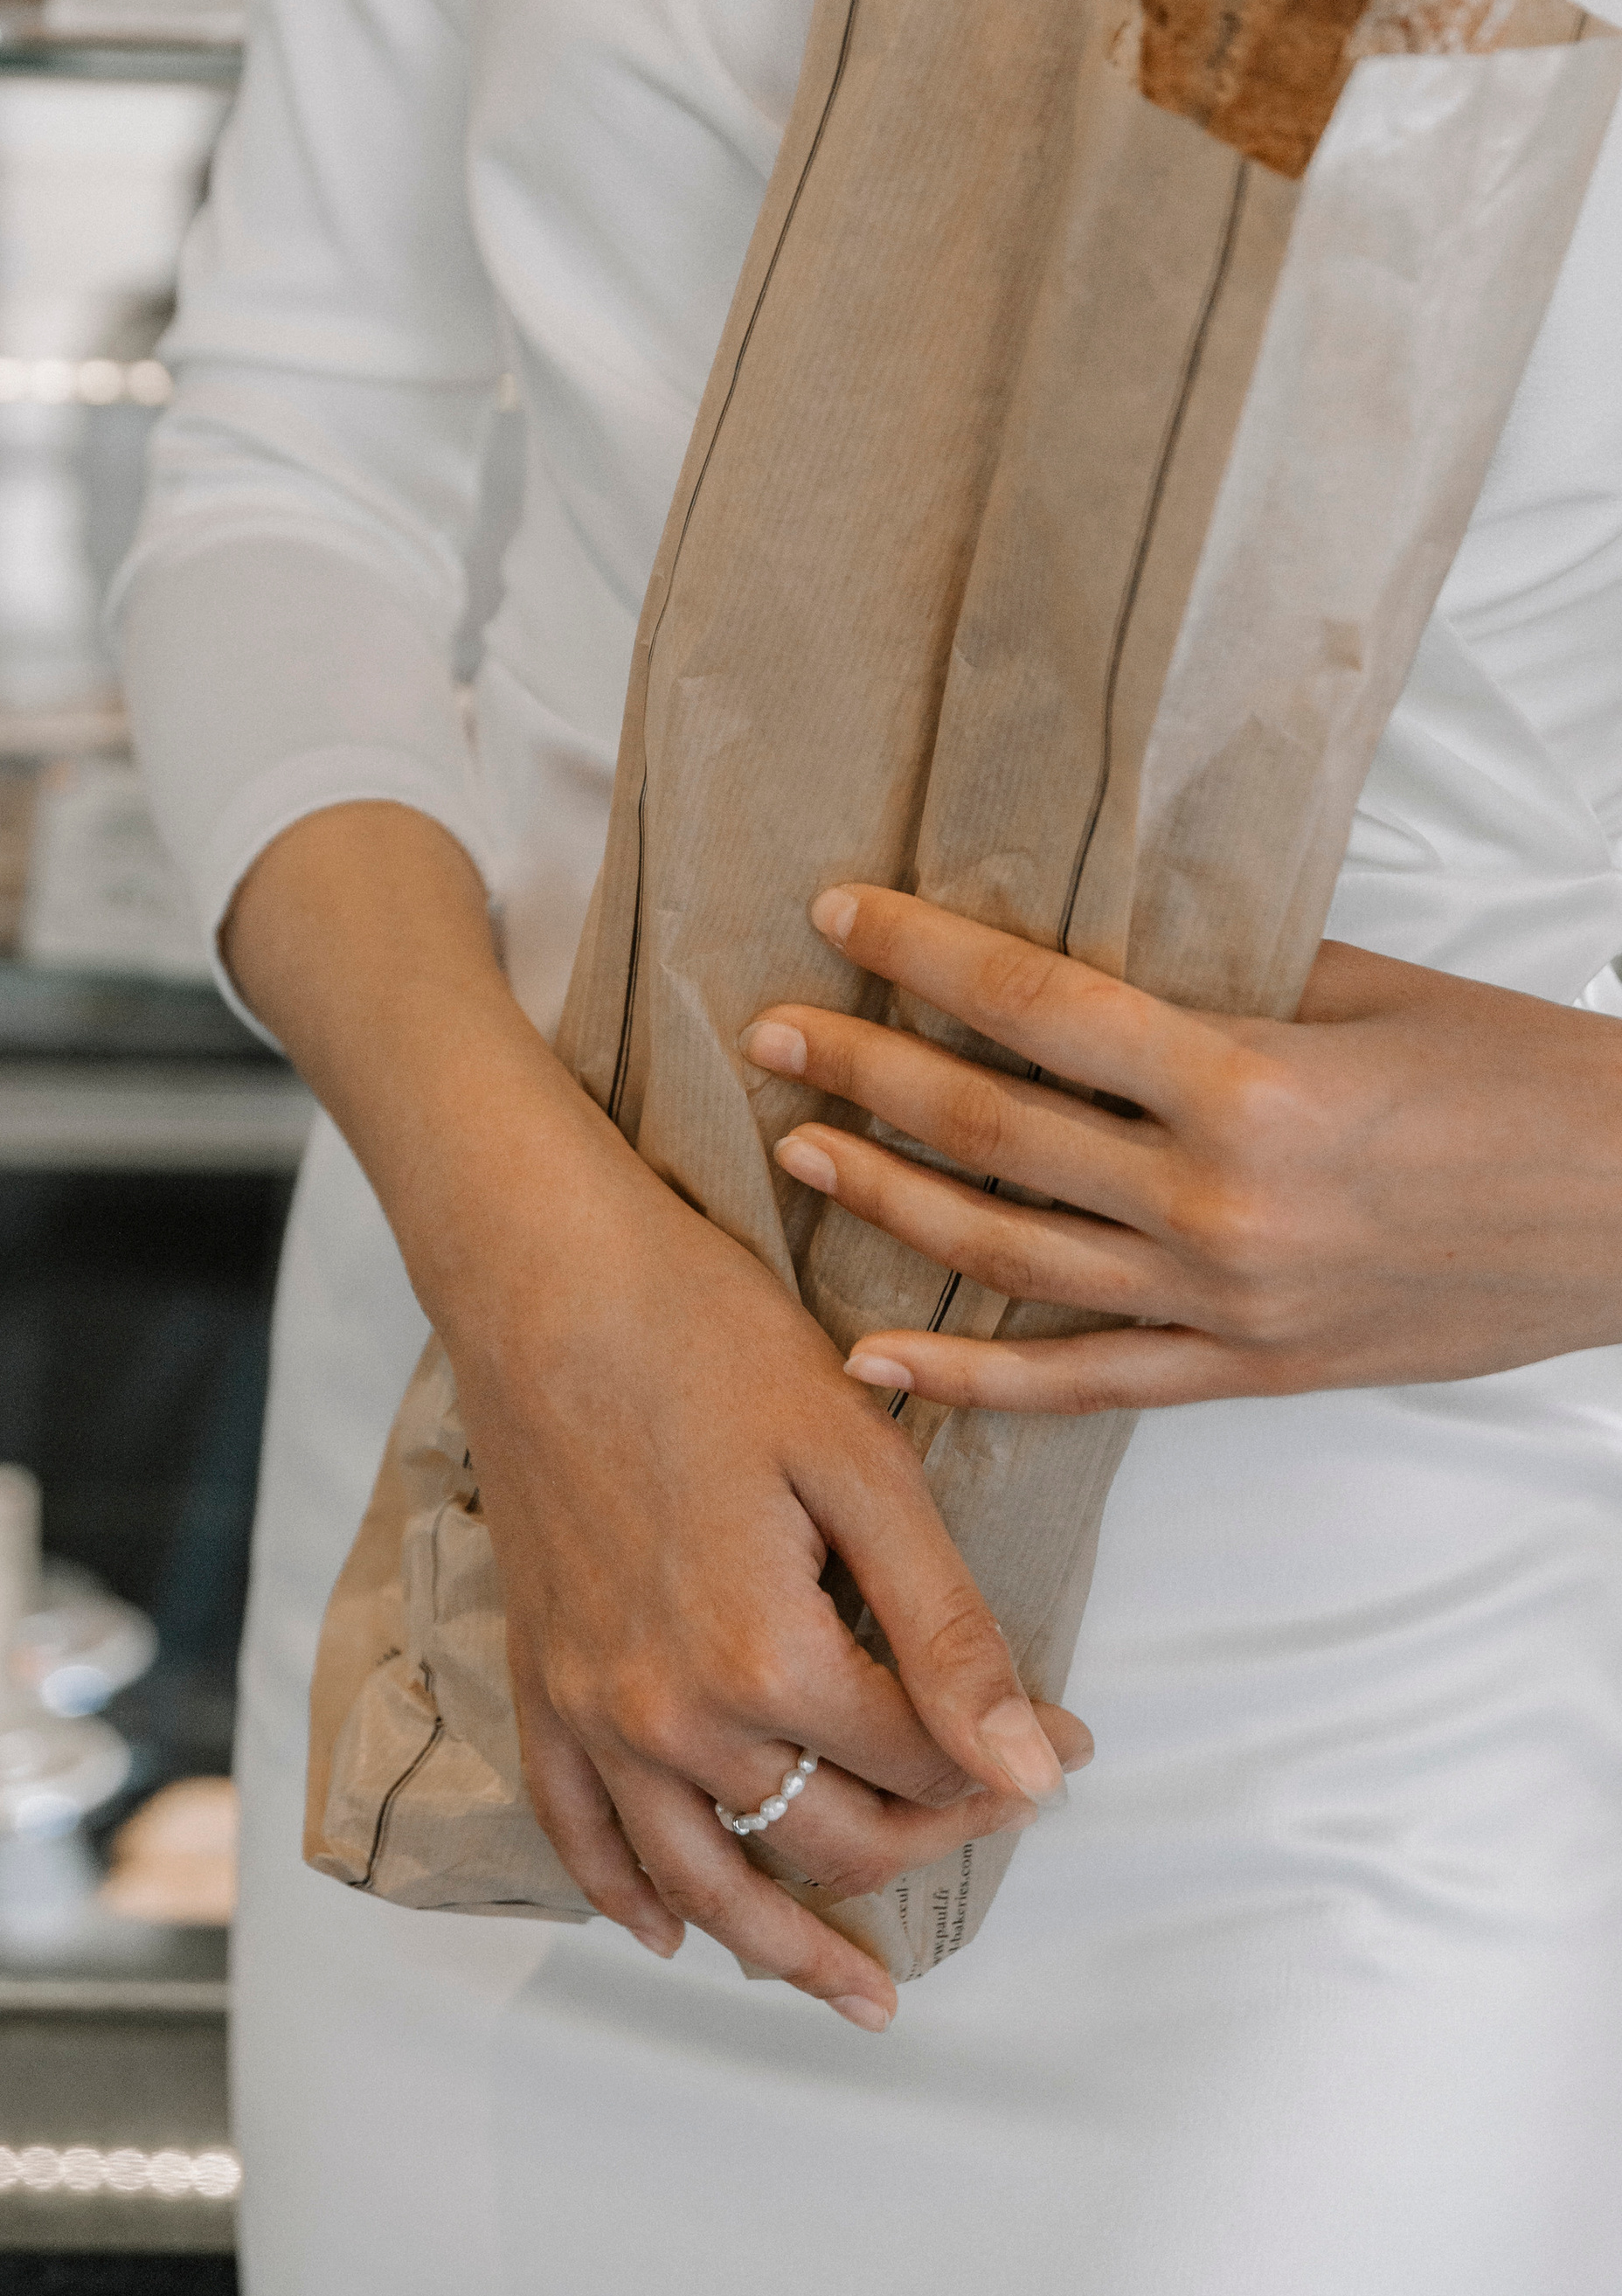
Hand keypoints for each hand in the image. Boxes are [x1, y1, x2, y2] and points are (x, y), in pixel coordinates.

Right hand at [443, 1125, 1090, 2031]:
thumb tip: (1032, 1772)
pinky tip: (676, 1929)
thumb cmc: (710, 1343)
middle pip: (825, 1833)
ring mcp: (591, 1708)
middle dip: (928, 1838)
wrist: (544, 1281)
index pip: (919, 1763)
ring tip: (858, 1998)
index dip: (1011, 1761)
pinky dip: (626, 1893)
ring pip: (703, 1876)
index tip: (1068, 1739)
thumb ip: (947, 1632)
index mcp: (765, 1657)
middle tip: (992, 1814)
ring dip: (784, 1947)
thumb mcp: (862, 1465)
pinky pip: (577, 1830)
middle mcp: (669, 1712)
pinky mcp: (537, 1680)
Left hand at [742, 885, 1621, 1413]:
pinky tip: (877, 1352)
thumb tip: (1096, 952)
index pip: (1036, 1007)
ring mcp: (1227, 1299)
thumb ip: (1226, 980)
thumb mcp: (1370, 993)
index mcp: (1246, 1081)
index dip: (922, 956)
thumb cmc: (1524, 1084)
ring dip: (892, 1205)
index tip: (837, 914)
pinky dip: (972, 1375)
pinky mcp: (1252, 1369)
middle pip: (995, 1130)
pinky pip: (1084, 1381)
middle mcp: (1216, 1199)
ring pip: (1012, 1258)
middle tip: (771, 1034)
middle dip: (867, 1075)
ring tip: (800, 1155)